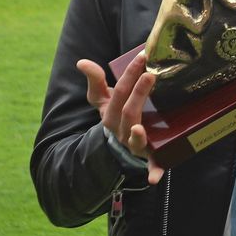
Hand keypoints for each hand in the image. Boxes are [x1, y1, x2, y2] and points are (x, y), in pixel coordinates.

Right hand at [76, 53, 164, 184]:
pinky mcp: (146, 158)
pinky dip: (152, 173)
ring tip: (139, 128)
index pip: (119, 91)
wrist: (117, 147)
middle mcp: (120, 130)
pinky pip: (149, 167)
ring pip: (134, 138)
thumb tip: (82, 62)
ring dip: (138, 134)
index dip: (130, 73)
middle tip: (150, 75)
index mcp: (109, 114)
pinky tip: (154, 179)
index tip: (142, 56)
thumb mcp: (102, 100)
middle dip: (138, 94)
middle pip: (128, 111)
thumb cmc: (114, 117)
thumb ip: (95, 80)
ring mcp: (132, 145)